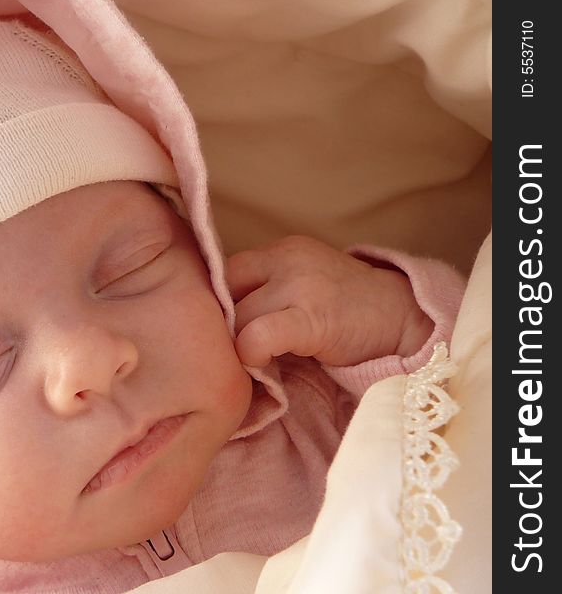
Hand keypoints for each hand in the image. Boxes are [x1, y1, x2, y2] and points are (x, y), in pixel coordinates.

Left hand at [226, 235, 432, 367]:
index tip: (227, 330)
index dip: (217, 305)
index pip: (222, 272)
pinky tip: (263, 365)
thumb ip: (263, 292)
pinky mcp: (312, 318)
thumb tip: (214, 322)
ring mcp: (300, 286)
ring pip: (236, 318)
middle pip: (224, 294)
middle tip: (236, 350)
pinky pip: (257, 337)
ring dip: (237, 345)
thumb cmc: (345, 310)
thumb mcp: (301, 284)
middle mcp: (286, 259)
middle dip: (225, 327)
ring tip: (254, 360)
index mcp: (280, 250)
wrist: (402, 318)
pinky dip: (251, 354)